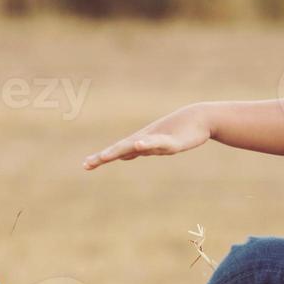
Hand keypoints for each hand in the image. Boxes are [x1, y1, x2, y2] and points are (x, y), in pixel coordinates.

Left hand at [83, 106, 210, 169]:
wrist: (199, 118)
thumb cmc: (177, 130)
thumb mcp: (157, 144)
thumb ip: (140, 149)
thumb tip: (124, 155)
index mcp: (140, 143)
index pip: (116, 151)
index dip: (101, 158)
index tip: (85, 165)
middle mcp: (144, 140)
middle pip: (120, 149)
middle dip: (104, 157)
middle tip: (87, 164)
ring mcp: (157, 140)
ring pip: (135, 146)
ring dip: (119, 151)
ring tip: (104, 157)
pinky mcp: (172, 142)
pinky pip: (157, 143)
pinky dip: (146, 144)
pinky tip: (138, 145)